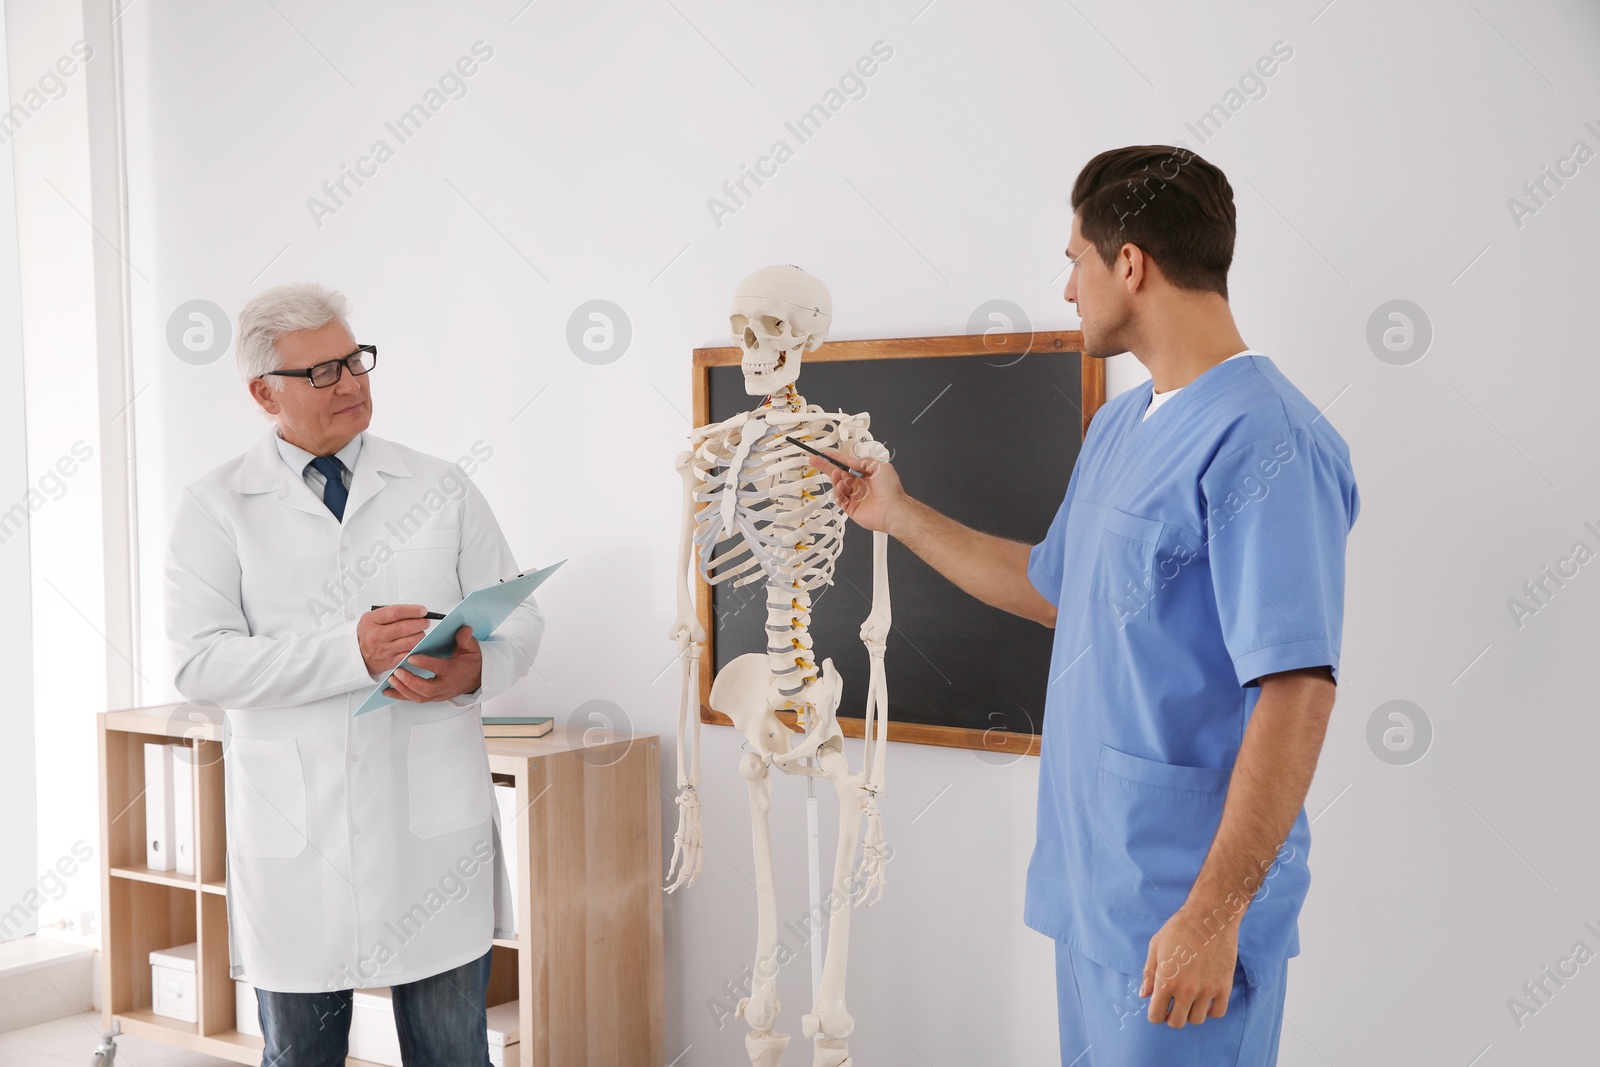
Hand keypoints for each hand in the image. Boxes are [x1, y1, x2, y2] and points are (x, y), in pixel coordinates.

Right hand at [358, 605, 433, 674]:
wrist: (356, 654)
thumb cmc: (367, 634)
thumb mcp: (372, 618)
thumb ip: (391, 613)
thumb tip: (414, 611)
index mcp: (371, 621)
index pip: (396, 613)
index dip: (412, 611)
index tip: (422, 610)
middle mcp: (376, 636)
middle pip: (405, 627)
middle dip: (420, 623)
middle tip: (425, 621)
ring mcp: (383, 650)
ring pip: (410, 641)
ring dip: (420, 635)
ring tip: (420, 632)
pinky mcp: (390, 662)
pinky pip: (409, 654)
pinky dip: (416, 647)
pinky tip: (416, 643)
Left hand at [382, 624, 483, 703]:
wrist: (476, 677)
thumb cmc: (471, 661)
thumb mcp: (471, 647)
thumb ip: (465, 638)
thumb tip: (463, 628)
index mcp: (454, 670)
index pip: (439, 668)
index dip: (425, 663)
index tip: (411, 657)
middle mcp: (445, 685)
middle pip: (427, 689)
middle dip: (411, 681)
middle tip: (398, 671)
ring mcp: (438, 694)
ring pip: (419, 697)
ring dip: (404, 690)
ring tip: (391, 679)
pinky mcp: (432, 697)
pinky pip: (415, 699)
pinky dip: (400, 696)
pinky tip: (388, 691)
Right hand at [821, 449, 906, 534]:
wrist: (892, 509)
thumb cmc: (891, 490)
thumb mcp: (880, 466)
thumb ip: (864, 461)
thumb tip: (851, 462)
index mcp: (865, 474)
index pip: (847, 464)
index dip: (836, 458)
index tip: (826, 453)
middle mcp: (859, 484)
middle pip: (838, 473)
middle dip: (826, 466)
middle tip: (814, 460)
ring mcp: (854, 496)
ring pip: (837, 485)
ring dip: (835, 479)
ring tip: (837, 475)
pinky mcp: (850, 507)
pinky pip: (839, 498)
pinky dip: (838, 492)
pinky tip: (841, 487)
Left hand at [1141, 906, 1237, 1026]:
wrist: (1210, 917)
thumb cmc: (1179, 928)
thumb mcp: (1156, 946)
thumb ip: (1149, 973)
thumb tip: (1145, 995)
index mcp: (1166, 981)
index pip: (1156, 1015)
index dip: (1154, 1014)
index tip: (1158, 1008)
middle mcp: (1186, 990)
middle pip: (1176, 1022)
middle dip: (1171, 1016)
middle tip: (1173, 1005)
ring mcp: (1207, 990)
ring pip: (1196, 1020)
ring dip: (1190, 1013)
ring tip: (1189, 1000)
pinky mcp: (1224, 987)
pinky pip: (1218, 1013)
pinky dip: (1210, 1011)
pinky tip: (1205, 1000)